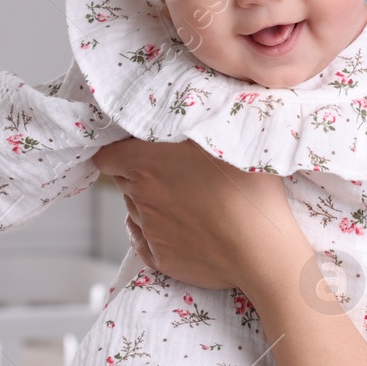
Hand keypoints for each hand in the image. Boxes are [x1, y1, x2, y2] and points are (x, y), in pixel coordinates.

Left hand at [93, 138, 302, 292]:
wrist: (260, 250)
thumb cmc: (247, 190)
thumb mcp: (225, 136)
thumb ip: (195, 119)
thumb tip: (182, 107)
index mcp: (146, 163)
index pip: (107, 155)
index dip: (118, 150)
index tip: (135, 148)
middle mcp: (140, 196)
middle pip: (125, 179)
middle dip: (140, 173)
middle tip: (174, 170)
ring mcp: (149, 230)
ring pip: (137, 208)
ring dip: (152, 201)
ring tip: (188, 200)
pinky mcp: (159, 258)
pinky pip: (144, 240)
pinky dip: (156, 231)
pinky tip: (182, 226)